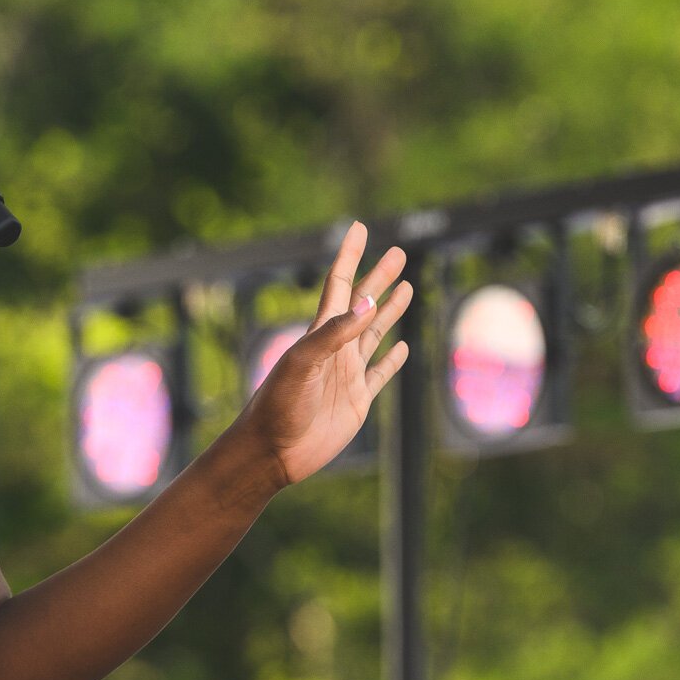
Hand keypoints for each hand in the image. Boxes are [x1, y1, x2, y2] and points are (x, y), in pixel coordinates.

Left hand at [238, 221, 411, 486]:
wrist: (272, 451)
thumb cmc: (278, 406)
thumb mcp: (303, 364)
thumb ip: (335, 333)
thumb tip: (368, 302)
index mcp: (318, 333)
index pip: (339, 285)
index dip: (350, 255)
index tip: (360, 227)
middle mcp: (335, 349)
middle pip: (363, 304)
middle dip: (380, 277)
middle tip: (399, 252)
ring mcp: (347, 374)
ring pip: (375, 334)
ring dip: (390, 310)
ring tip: (406, 287)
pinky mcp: (357, 400)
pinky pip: (381, 374)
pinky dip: (393, 359)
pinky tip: (403, 347)